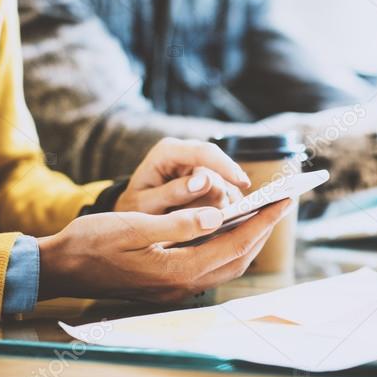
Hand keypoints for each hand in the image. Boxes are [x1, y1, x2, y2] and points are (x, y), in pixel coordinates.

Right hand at [38, 199, 291, 302]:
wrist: (60, 269)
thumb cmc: (90, 242)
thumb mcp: (132, 225)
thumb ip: (177, 223)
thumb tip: (218, 216)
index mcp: (176, 271)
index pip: (234, 244)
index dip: (263, 221)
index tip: (285, 200)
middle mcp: (181, 286)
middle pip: (237, 259)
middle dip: (262, 230)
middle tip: (281, 202)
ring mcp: (174, 290)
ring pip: (226, 266)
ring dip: (246, 240)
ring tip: (261, 213)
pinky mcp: (167, 286)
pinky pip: (210, 267)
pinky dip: (226, 247)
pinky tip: (227, 228)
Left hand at [115, 138, 250, 213]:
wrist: (133, 212)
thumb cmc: (135, 208)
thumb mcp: (145, 203)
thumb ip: (172, 192)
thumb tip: (204, 181)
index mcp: (168, 152)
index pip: (204, 152)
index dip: (225, 166)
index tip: (243, 183)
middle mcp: (187, 153)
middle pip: (219, 172)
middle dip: (216, 199)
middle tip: (198, 222)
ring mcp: (200, 166)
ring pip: (226, 186)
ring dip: (218, 208)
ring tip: (197, 224)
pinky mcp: (210, 180)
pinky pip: (227, 194)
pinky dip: (223, 210)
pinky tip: (211, 222)